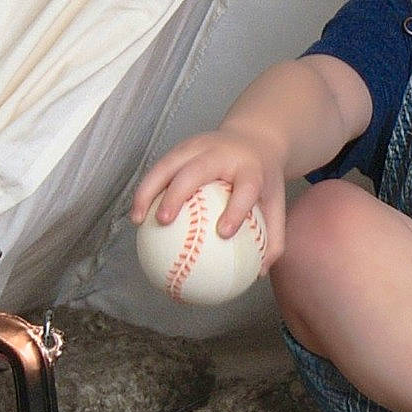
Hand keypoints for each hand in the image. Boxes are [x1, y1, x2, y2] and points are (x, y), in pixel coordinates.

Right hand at [128, 128, 287, 272]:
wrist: (254, 137)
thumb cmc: (263, 179)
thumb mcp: (275, 204)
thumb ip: (273, 239)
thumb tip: (258, 274)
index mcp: (250, 168)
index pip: (245, 187)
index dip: (235, 209)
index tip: (223, 233)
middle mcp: (222, 153)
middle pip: (195, 170)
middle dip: (176, 193)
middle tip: (163, 222)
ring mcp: (199, 146)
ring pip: (167, 164)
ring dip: (148, 190)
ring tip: (136, 220)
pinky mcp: (182, 146)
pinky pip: (159, 168)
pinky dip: (146, 189)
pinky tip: (137, 215)